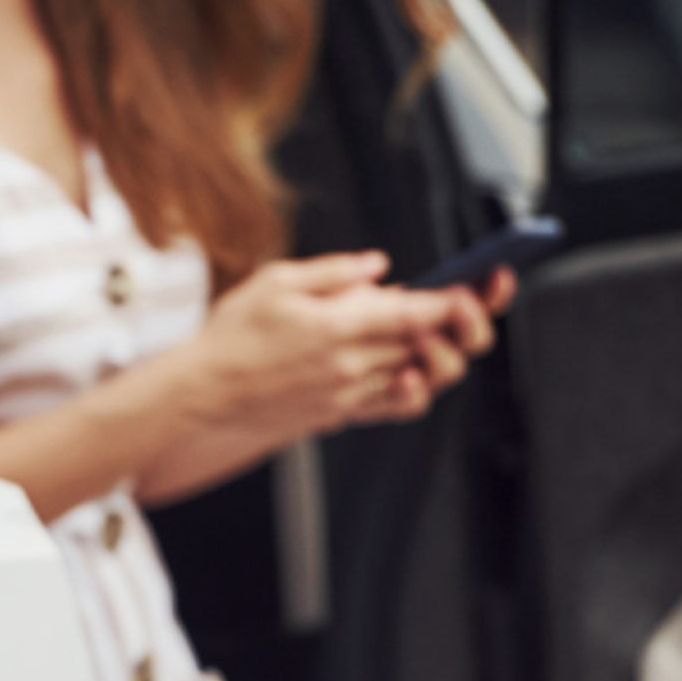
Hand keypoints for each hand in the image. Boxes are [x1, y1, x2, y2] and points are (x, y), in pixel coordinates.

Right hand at [185, 252, 483, 437]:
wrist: (204, 396)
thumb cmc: (231, 337)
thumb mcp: (276, 281)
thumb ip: (333, 271)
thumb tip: (378, 267)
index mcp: (338, 326)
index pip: (419, 313)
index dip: (458, 300)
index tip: (477, 285)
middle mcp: (351, 364)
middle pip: (432, 345)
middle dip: (458, 323)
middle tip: (461, 301)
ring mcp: (351, 393)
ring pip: (423, 376)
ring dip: (437, 352)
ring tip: (426, 329)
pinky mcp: (346, 413)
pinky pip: (400, 406)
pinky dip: (416, 385)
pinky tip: (406, 365)